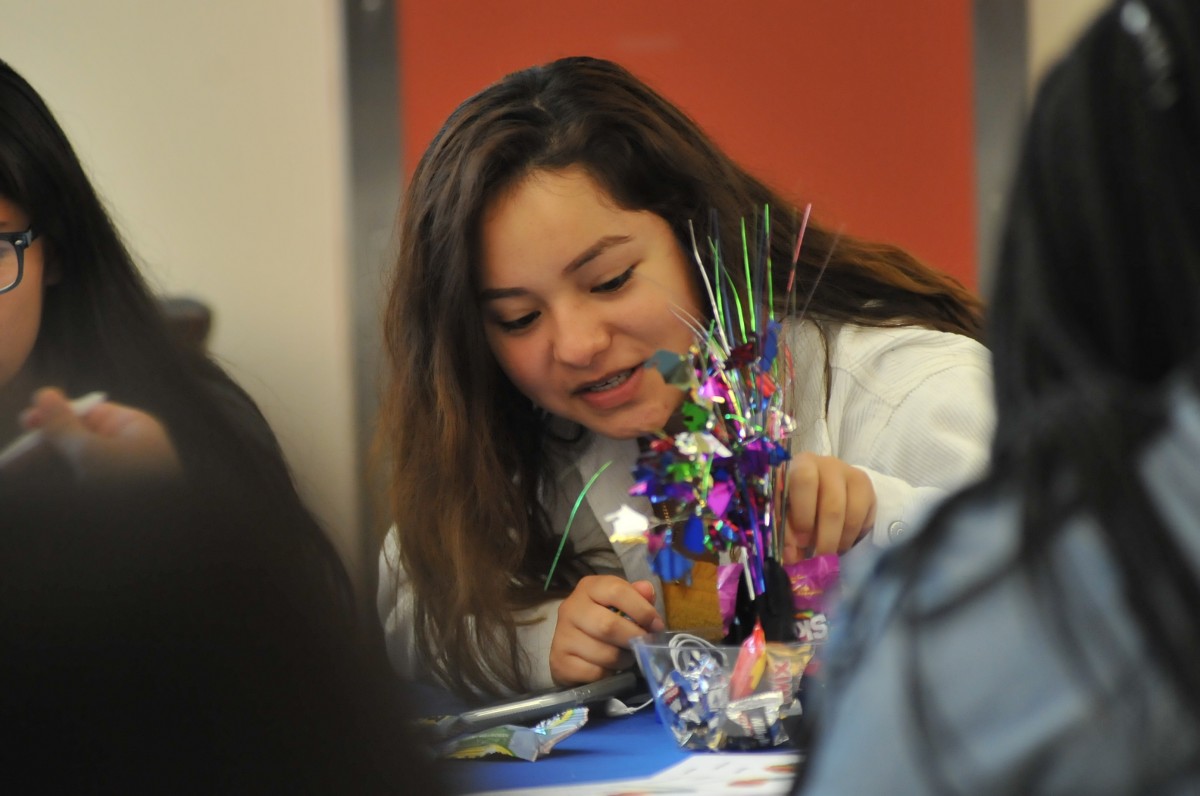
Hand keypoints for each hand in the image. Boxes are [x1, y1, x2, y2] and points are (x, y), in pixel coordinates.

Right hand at [20, 387, 182, 483]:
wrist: (149, 532)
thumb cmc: (128, 483)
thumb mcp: (91, 452)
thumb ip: (64, 426)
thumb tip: (46, 395)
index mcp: (134, 428)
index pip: (91, 413)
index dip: (56, 415)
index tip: (26, 422)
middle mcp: (130, 447)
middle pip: (81, 438)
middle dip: (47, 445)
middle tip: (14, 458)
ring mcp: (123, 473)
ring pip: (78, 463)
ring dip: (50, 465)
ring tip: (17, 470)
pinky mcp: (114, 495)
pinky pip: (82, 481)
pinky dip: (60, 481)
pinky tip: (37, 486)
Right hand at [549, 575, 664, 685]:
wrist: (571, 644)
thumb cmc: (602, 618)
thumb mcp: (620, 602)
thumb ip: (636, 596)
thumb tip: (647, 590)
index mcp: (588, 587)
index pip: (616, 591)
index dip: (642, 609)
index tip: (656, 625)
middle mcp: (571, 608)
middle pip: (608, 626)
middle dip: (633, 638)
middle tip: (645, 644)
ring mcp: (562, 635)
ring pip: (604, 654)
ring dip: (624, 659)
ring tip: (627, 656)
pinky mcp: (560, 661)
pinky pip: (595, 672)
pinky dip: (609, 673)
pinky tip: (610, 667)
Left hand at [782, 452, 875, 561]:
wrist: (819, 485)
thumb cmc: (795, 499)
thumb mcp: (784, 511)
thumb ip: (785, 532)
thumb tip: (792, 557)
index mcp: (802, 464)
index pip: (804, 481)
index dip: (803, 514)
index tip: (801, 541)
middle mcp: (829, 465)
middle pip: (833, 505)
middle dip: (825, 538)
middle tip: (818, 558)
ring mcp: (852, 476)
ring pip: (852, 514)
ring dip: (840, 540)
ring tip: (829, 554)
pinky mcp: (868, 490)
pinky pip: (865, 519)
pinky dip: (853, 537)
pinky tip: (841, 542)